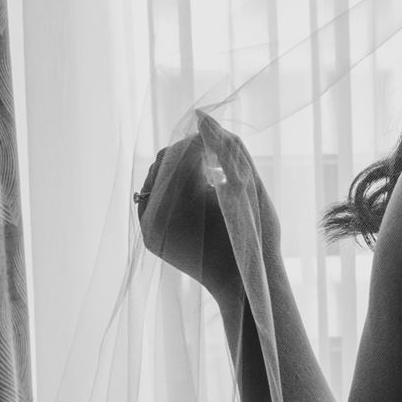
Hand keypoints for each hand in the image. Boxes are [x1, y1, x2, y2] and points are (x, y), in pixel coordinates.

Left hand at [136, 117, 279, 301]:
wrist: (241, 284)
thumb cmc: (252, 236)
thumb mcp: (246, 186)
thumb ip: (228, 148)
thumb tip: (204, 117)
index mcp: (181, 200)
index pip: (184, 152)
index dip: (204, 144)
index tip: (222, 149)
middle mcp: (156, 212)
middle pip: (165, 162)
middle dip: (190, 156)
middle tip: (215, 159)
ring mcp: (148, 227)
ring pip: (156, 180)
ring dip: (180, 172)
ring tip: (207, 176)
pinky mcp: (150, 236)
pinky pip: (153, 201)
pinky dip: (172, 192)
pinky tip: (195, 194)